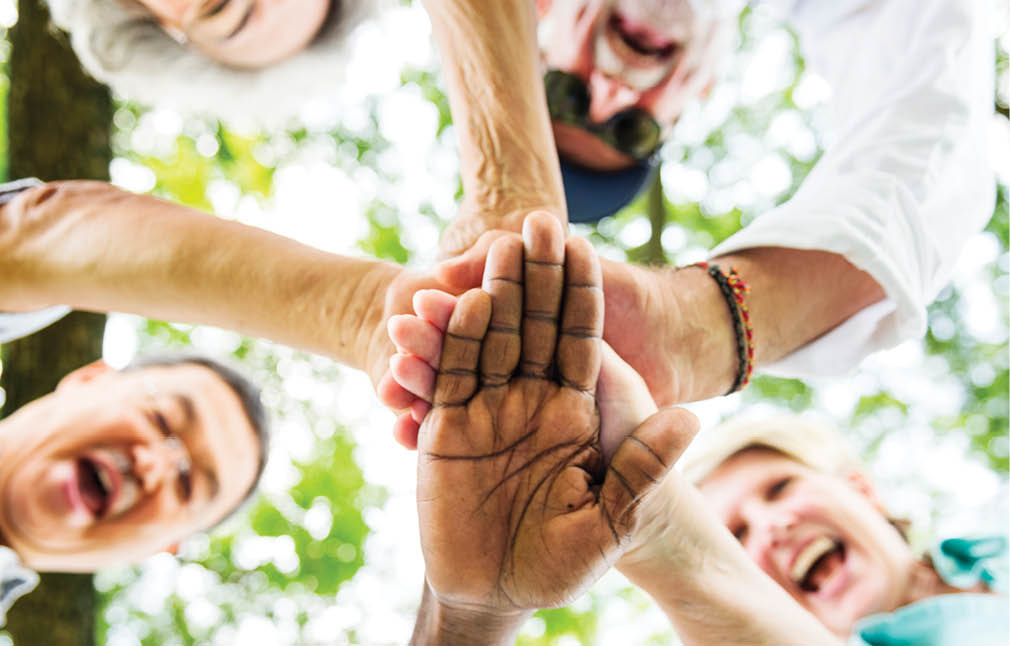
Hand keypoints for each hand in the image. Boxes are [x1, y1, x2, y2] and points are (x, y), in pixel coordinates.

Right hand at [415, 212, 698, 612]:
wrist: (498, 590)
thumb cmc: (564, 560)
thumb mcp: (612, 515)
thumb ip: (644, 465)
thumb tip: (692, 418)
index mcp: (575, 409)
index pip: (579, 337)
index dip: (579, 291)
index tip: (580, 243)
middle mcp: (532, 398)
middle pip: (534, 324)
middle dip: (535, 274)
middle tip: (534, 221)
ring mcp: (488, 407)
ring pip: (490, 338)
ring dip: (492, 294)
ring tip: (492, 247)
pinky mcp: (447, 425)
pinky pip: (450, 375)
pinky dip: (452, 342)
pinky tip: (457, 305)